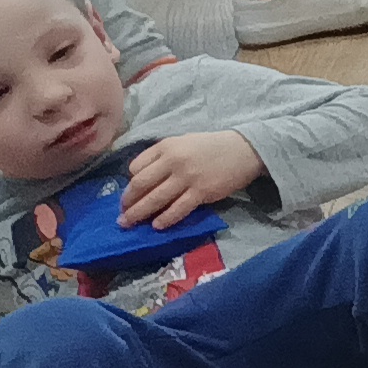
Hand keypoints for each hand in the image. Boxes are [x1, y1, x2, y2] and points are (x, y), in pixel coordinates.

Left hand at [122, 130, 264, 226]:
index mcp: (166, 147)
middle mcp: (173, 161)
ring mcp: (188, 178)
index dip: (130, 183)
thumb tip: (142, 177)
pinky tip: (158, 226)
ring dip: (139, 214)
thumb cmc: (212, 146)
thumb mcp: (182, 142)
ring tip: (129, 224)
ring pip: (156, 199)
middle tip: (122, 214)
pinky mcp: (202, 192)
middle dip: (128, 202)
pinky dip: (165, 219)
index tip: (131, 194)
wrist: (245, 150)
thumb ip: (162, 156)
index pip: (137, 168)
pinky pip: (178, 209)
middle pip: (141, 185)